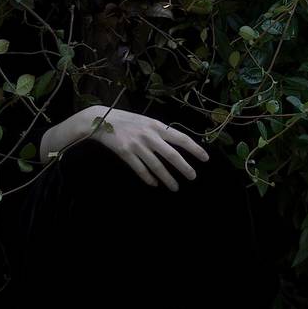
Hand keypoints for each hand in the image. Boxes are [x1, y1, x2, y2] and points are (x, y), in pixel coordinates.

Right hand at [83, 105, 209, 191]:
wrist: (102, 120)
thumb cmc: (128, 121)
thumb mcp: (147, 121)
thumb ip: (160, 132)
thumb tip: (176, 145)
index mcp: (157, 126)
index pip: (181, 138)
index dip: (194, 149)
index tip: (205, 158)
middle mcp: (149, 136)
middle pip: (171, 155)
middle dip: (184, 168)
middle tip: (193, 177)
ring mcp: (137, 145)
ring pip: (157, 166)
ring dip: (167, 179)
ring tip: (175, 187)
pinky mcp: (126, 153)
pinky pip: (140, 169)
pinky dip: (148, 178)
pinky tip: (154, 184)